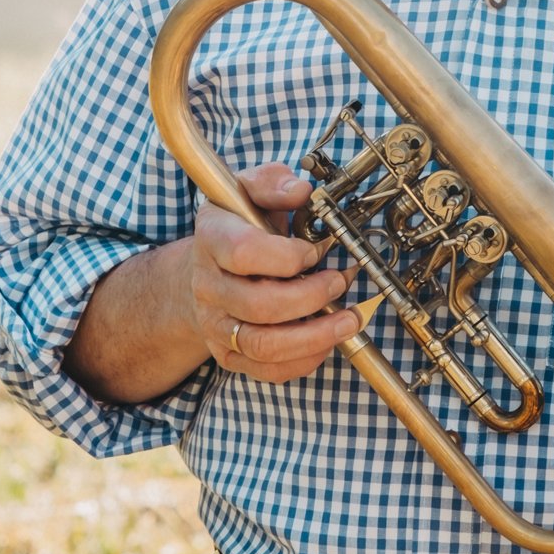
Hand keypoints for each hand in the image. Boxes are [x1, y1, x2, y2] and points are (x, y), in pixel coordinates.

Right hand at [188, 163, 359, 382]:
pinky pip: (267, 370)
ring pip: (263, 345)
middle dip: (312, 296)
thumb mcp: (249, 189)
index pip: (243, 253)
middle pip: (259, 305)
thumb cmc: (237, 226)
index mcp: (212, 238)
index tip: (315, 250)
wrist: (205, 267)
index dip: (287, 256)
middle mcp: (208, 285)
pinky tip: (328, 340)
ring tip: (349, 319)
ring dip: (315, 336)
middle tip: (341, 281)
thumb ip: (274, 183)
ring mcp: (217, 324)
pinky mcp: (229, 354)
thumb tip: (301, 191)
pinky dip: (304, 360)